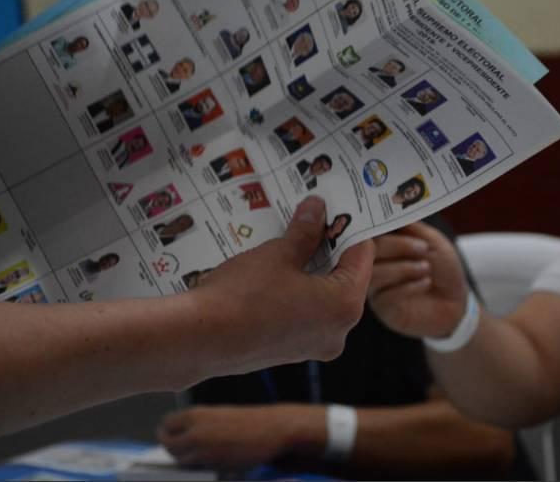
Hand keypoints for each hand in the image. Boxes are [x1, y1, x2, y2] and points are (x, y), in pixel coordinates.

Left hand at [158, 404, 321, 469]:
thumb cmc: (247, 422)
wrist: (272, 429)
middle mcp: (194, 430)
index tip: (171, 437)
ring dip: (187, 460)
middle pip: (168, 444)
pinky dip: (200, 468)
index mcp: (195, 414)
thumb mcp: (218, 417)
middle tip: (181, 452)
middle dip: (173, 449)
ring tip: (200, 457)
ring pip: (180, 460)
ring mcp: (201, 449)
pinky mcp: (212, 464)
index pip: (166, 425)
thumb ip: (198, 426)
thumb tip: (178, 439)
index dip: (167, 432)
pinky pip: (196, 469)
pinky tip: (212, 462)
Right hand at [190, 196, 373, 376]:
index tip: (336, 208)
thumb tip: (317, 210)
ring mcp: (314, 346)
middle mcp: (337, 332)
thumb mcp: (278, 254)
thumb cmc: (241, 296)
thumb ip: (305, 232)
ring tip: (292, 238)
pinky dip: (298, 290)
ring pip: (324, 296)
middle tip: (313, 217)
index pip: (362, 256)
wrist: (197, 339)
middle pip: (345, 277)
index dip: (349, 228)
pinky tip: (277, 269)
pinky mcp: (291, 351)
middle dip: (329, 247)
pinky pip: (305, 313)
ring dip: (312, 268)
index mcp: (344, 306)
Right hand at [369, 223, 467, 338]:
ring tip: (426, 268)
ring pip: (375, 274)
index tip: (394, 223)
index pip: (370, 232)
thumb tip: (389, 211)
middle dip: (396, 246)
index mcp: (383, 246)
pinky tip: (425, 283)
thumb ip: (410, 227)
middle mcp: (374, 265)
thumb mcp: (431, 241)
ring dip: (404, 268)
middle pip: (368, 252)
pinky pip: (386, 296)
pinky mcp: (384, 308)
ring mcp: (376, 288)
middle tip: (422, 248)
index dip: (379, 226)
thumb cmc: (443, 270)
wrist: (456, 304)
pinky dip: (409, 287)